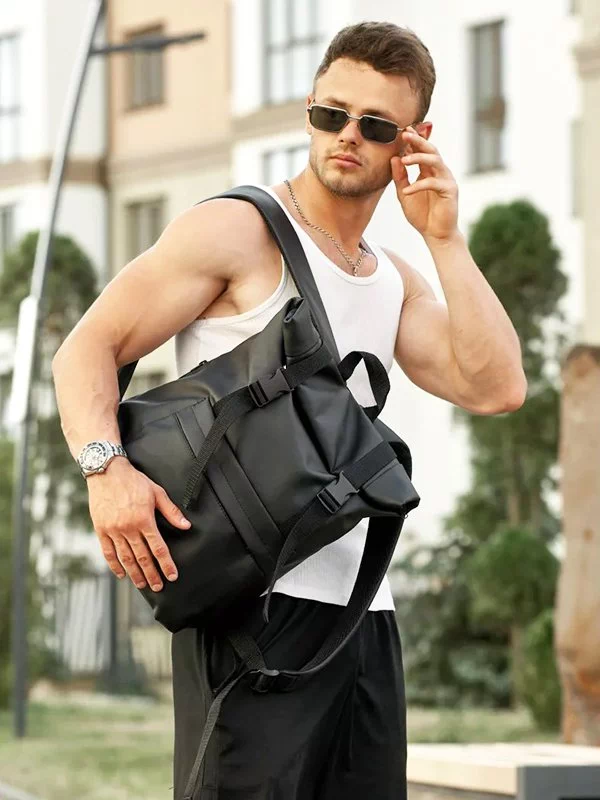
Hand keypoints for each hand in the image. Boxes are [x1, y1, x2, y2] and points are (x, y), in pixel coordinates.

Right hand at [87, 457, 190, 590]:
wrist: (106, 471)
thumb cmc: (134, 481)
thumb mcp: (157, 492)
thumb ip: (171, 512)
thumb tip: (186, 526)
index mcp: (144, 519)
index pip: (158, 548)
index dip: (166, 564)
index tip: (172, 575)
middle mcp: (128, 528)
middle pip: (142, 557)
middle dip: (151, 574)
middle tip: (158, 586)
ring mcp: (113, 530)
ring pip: (126, 558)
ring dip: (135, 574)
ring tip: (142, 585)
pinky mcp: (101, 529)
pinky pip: (108, 552)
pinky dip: (115, 565)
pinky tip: (122, 573)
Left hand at [391, 127, 458, 242]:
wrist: (436, 235)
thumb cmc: (422, 215)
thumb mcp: (404, 195)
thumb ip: (400, 178)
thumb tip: (394, 158)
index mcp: (429, 171)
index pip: (421, 151)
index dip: (412, 141)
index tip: (401, 131)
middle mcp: (439, 172)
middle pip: (431, 149)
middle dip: (418, 140)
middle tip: (405, 133)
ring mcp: (446, 180)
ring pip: (435, 160)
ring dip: (419, 158)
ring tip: (403, 160)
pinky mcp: (450, 191)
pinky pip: (434, 183)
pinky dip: (419, 185)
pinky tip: (407, 191)